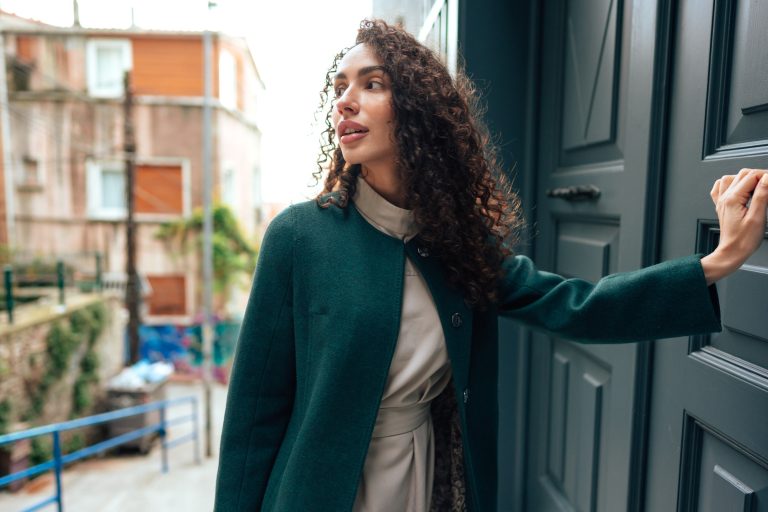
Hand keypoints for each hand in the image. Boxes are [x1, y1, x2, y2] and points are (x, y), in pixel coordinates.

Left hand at [701, 168, 767, 284]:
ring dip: (746, 178)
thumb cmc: (744, 240)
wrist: (731, 252)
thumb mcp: (757, 217)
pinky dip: (731, 184)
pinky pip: (721, 188)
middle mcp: (724, 198)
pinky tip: (739, 189)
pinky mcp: (722, 206)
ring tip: (758, 187)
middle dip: (759, 175)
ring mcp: (721, 201)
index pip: (751, 176)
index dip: (766, 176)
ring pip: (731, 178)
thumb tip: (767, 178)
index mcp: (733, 199)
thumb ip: (762, 195)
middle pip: (742, 174)